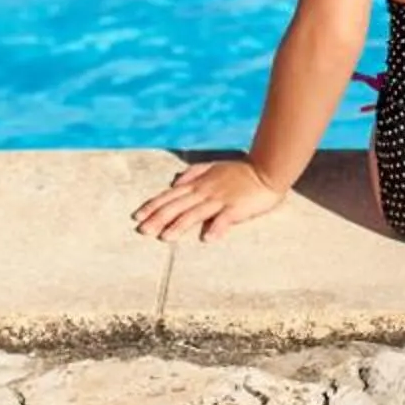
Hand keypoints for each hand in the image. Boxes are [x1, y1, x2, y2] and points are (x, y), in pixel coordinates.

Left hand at [133, 160, 285, 241]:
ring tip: (165, 238)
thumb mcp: (214, 166)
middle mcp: (205, 191)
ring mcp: (221, 199)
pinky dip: (217, 228)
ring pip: (196, 213)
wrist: (268, 169)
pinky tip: (207, 239)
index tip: (136, 216)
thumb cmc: (241, 170)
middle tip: (142, 231)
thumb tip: (176, 180)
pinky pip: (225, 219)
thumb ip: (194, 172)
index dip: (153, 205)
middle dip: (158, 218)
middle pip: (178, 205)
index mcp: (199, 183)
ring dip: (180, 225)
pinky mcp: (237, 207)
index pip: (171, 195)